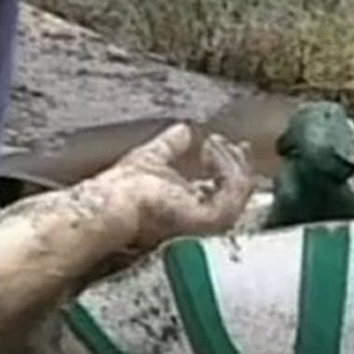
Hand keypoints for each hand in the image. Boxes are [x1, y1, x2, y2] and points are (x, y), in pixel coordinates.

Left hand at [91, 123, 256, 254]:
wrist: (112, 202)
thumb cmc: (122, 189)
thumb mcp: (153, 157)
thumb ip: (171, 145)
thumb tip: (185, 129)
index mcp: (189, 209)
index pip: (223, 189)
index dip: (229, 164)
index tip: (228, 143)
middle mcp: (202, 220)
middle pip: (239, 191)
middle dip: (240, 163)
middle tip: (235, 142)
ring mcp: (209, 223)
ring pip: (241, 189)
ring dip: (233, 161)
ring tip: (216, 142)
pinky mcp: (211, 219)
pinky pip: (234, 189)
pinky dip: (227, 165)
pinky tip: (210, 148)